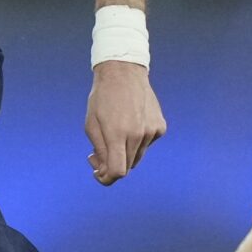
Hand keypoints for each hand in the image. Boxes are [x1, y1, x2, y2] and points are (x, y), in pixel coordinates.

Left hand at [85, 60, 165, 184]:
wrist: (124, 73)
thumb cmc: (102, 98)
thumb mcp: (90, 125)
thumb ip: (99, 151)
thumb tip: (107, 171)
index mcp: (118, 134)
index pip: (118, 172)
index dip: (106, 178)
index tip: (98, 173)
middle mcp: (138, 134)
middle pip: (127, 166)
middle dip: (111, 165)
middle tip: (97, 154)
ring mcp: (152, 131)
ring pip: (137, 157)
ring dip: (124, 153)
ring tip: (113, 136)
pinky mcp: (160, 127)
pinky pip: (147, 144)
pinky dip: (137, 142)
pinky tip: (129, 125)